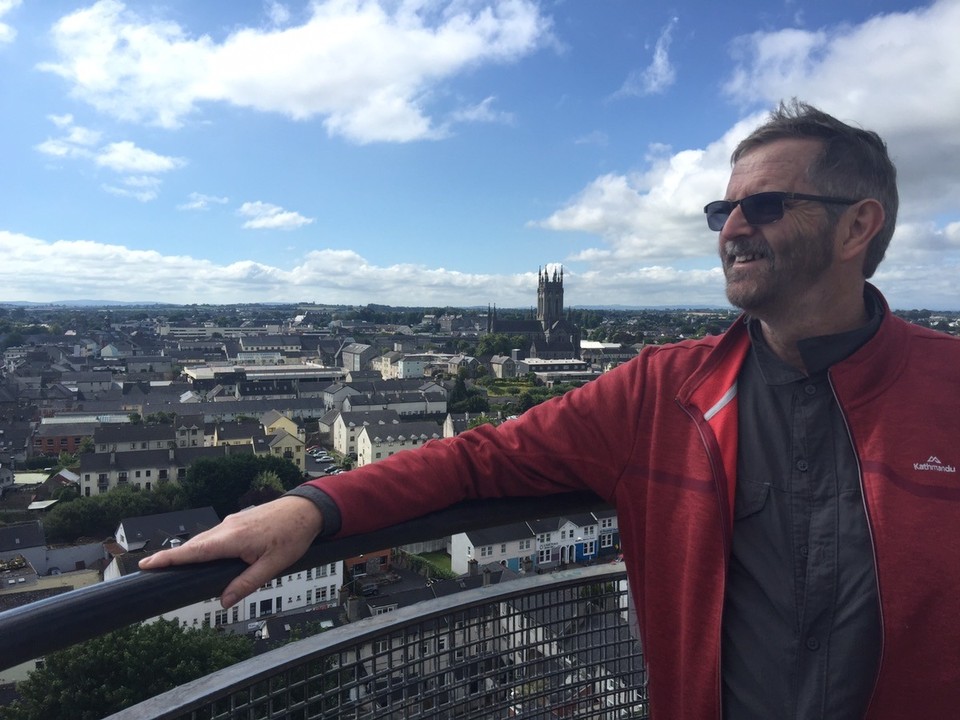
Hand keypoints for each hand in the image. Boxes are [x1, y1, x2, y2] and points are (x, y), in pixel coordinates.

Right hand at [138, 495, 322, 607]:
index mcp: (233, 539)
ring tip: (174, 566)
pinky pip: (215, 535)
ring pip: (205, 539)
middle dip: (173, 557)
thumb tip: (224, 601)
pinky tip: (207, 556)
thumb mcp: (273, 565)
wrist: (307, 509)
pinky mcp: (238, 521)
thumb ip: (247, 583)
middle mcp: (227, 527)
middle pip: (194, 545)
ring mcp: (232, 522)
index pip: (193, 551)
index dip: (168, 558)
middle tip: (152, 570)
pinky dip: (205, 545)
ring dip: (190, 551)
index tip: (146, 564)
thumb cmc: (293, 535)